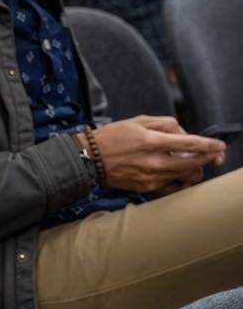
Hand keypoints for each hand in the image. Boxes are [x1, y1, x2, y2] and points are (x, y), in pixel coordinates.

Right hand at [91, 116, 226, 193]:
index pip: (190, 144)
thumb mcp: (137, 121)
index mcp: (151, 141)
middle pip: (193, 163)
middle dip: (207, 158)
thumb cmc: (112, 137)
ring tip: (191, 161)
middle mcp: (153, 161)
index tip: (220, 145)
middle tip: (213, 155)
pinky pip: (173, 185)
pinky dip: (180, 178)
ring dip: (193, 168)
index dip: (209, 145)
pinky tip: (177, 172)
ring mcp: (151, 177)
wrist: (89, 159)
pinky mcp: (147, 187)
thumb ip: (164, 124)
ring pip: (185, 176)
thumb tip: (183, 132)